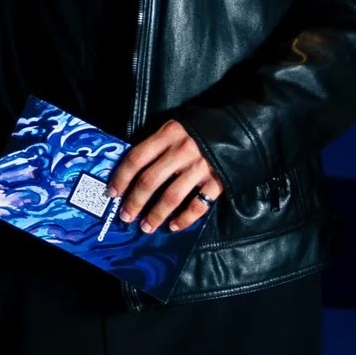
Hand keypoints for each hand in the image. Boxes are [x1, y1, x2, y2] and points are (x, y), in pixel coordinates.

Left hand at [107, 120, 221, 233]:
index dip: (121, 178)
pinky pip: (197, 205)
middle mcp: (182, 150)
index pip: (136, 158)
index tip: (112, 193)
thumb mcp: (176, 127)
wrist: (243, 128)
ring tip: (146, 226)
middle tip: (126, 215)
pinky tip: (174, 226)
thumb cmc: (203, 129)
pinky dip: (184, 218)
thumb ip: (158, 144)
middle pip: (150, 180)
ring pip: (171, 196)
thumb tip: (133, 169)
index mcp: (168, 134)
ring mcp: (201, 167)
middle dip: (135, 201)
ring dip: (156, 214)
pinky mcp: (218, 181)